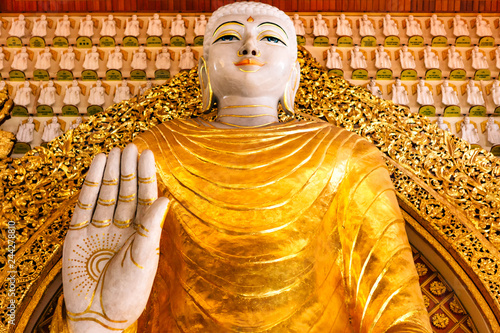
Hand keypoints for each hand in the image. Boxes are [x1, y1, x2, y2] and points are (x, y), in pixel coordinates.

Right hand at [62, 144, 169, 331]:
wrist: (98, 317)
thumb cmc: (127, 294)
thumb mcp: (143, 261)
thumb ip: (151, 229)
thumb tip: (167, 199)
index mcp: (143, 234)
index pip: (146, 198)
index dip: (146, 176)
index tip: (146, 153)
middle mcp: (123, 228)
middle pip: (127, 192)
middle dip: (128, 170)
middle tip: (130, 146)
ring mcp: (100, 229)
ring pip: (107, 195)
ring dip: (111, 173)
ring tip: (114, 151)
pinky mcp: (78, 234)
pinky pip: (86, 205)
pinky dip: (91, 185)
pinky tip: (97, 166)